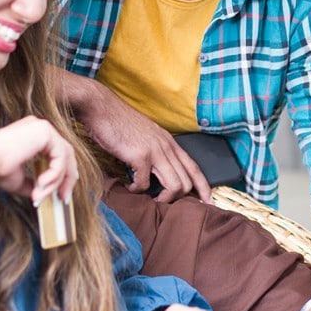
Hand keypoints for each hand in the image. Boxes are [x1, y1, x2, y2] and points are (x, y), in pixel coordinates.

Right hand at [0, 116, 78, 204]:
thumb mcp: (20, 179)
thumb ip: (34, 183)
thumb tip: (44, 193)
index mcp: (33, 134)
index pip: (58, 153)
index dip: (63, 173)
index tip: (62, 194)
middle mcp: (40, 127)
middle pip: (66, 154)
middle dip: (67, 179)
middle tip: (64, 198)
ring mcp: (43, 127)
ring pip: (64, 158)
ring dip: (56, 181)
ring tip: (40, 195)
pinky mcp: (45, 132)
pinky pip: (60, 158)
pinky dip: (54, 174)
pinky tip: (41, 184)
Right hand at [68, 75, 210, 202]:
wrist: (102, 108)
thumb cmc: (119, 123)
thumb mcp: (146, 136)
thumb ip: (156, 151)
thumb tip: (156, 172)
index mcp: (170, 142)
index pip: (195, 168)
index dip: (204, 187)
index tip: (208, 202)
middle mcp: (167, 147)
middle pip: (186, 182)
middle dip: (177, 198)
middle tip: (161, 202)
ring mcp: (155, 151)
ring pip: (174, 186)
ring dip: (163, 199)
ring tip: (149, 199)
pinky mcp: (140, 156)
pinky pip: (144, 184)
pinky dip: (136, 190)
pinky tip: (129, 186)